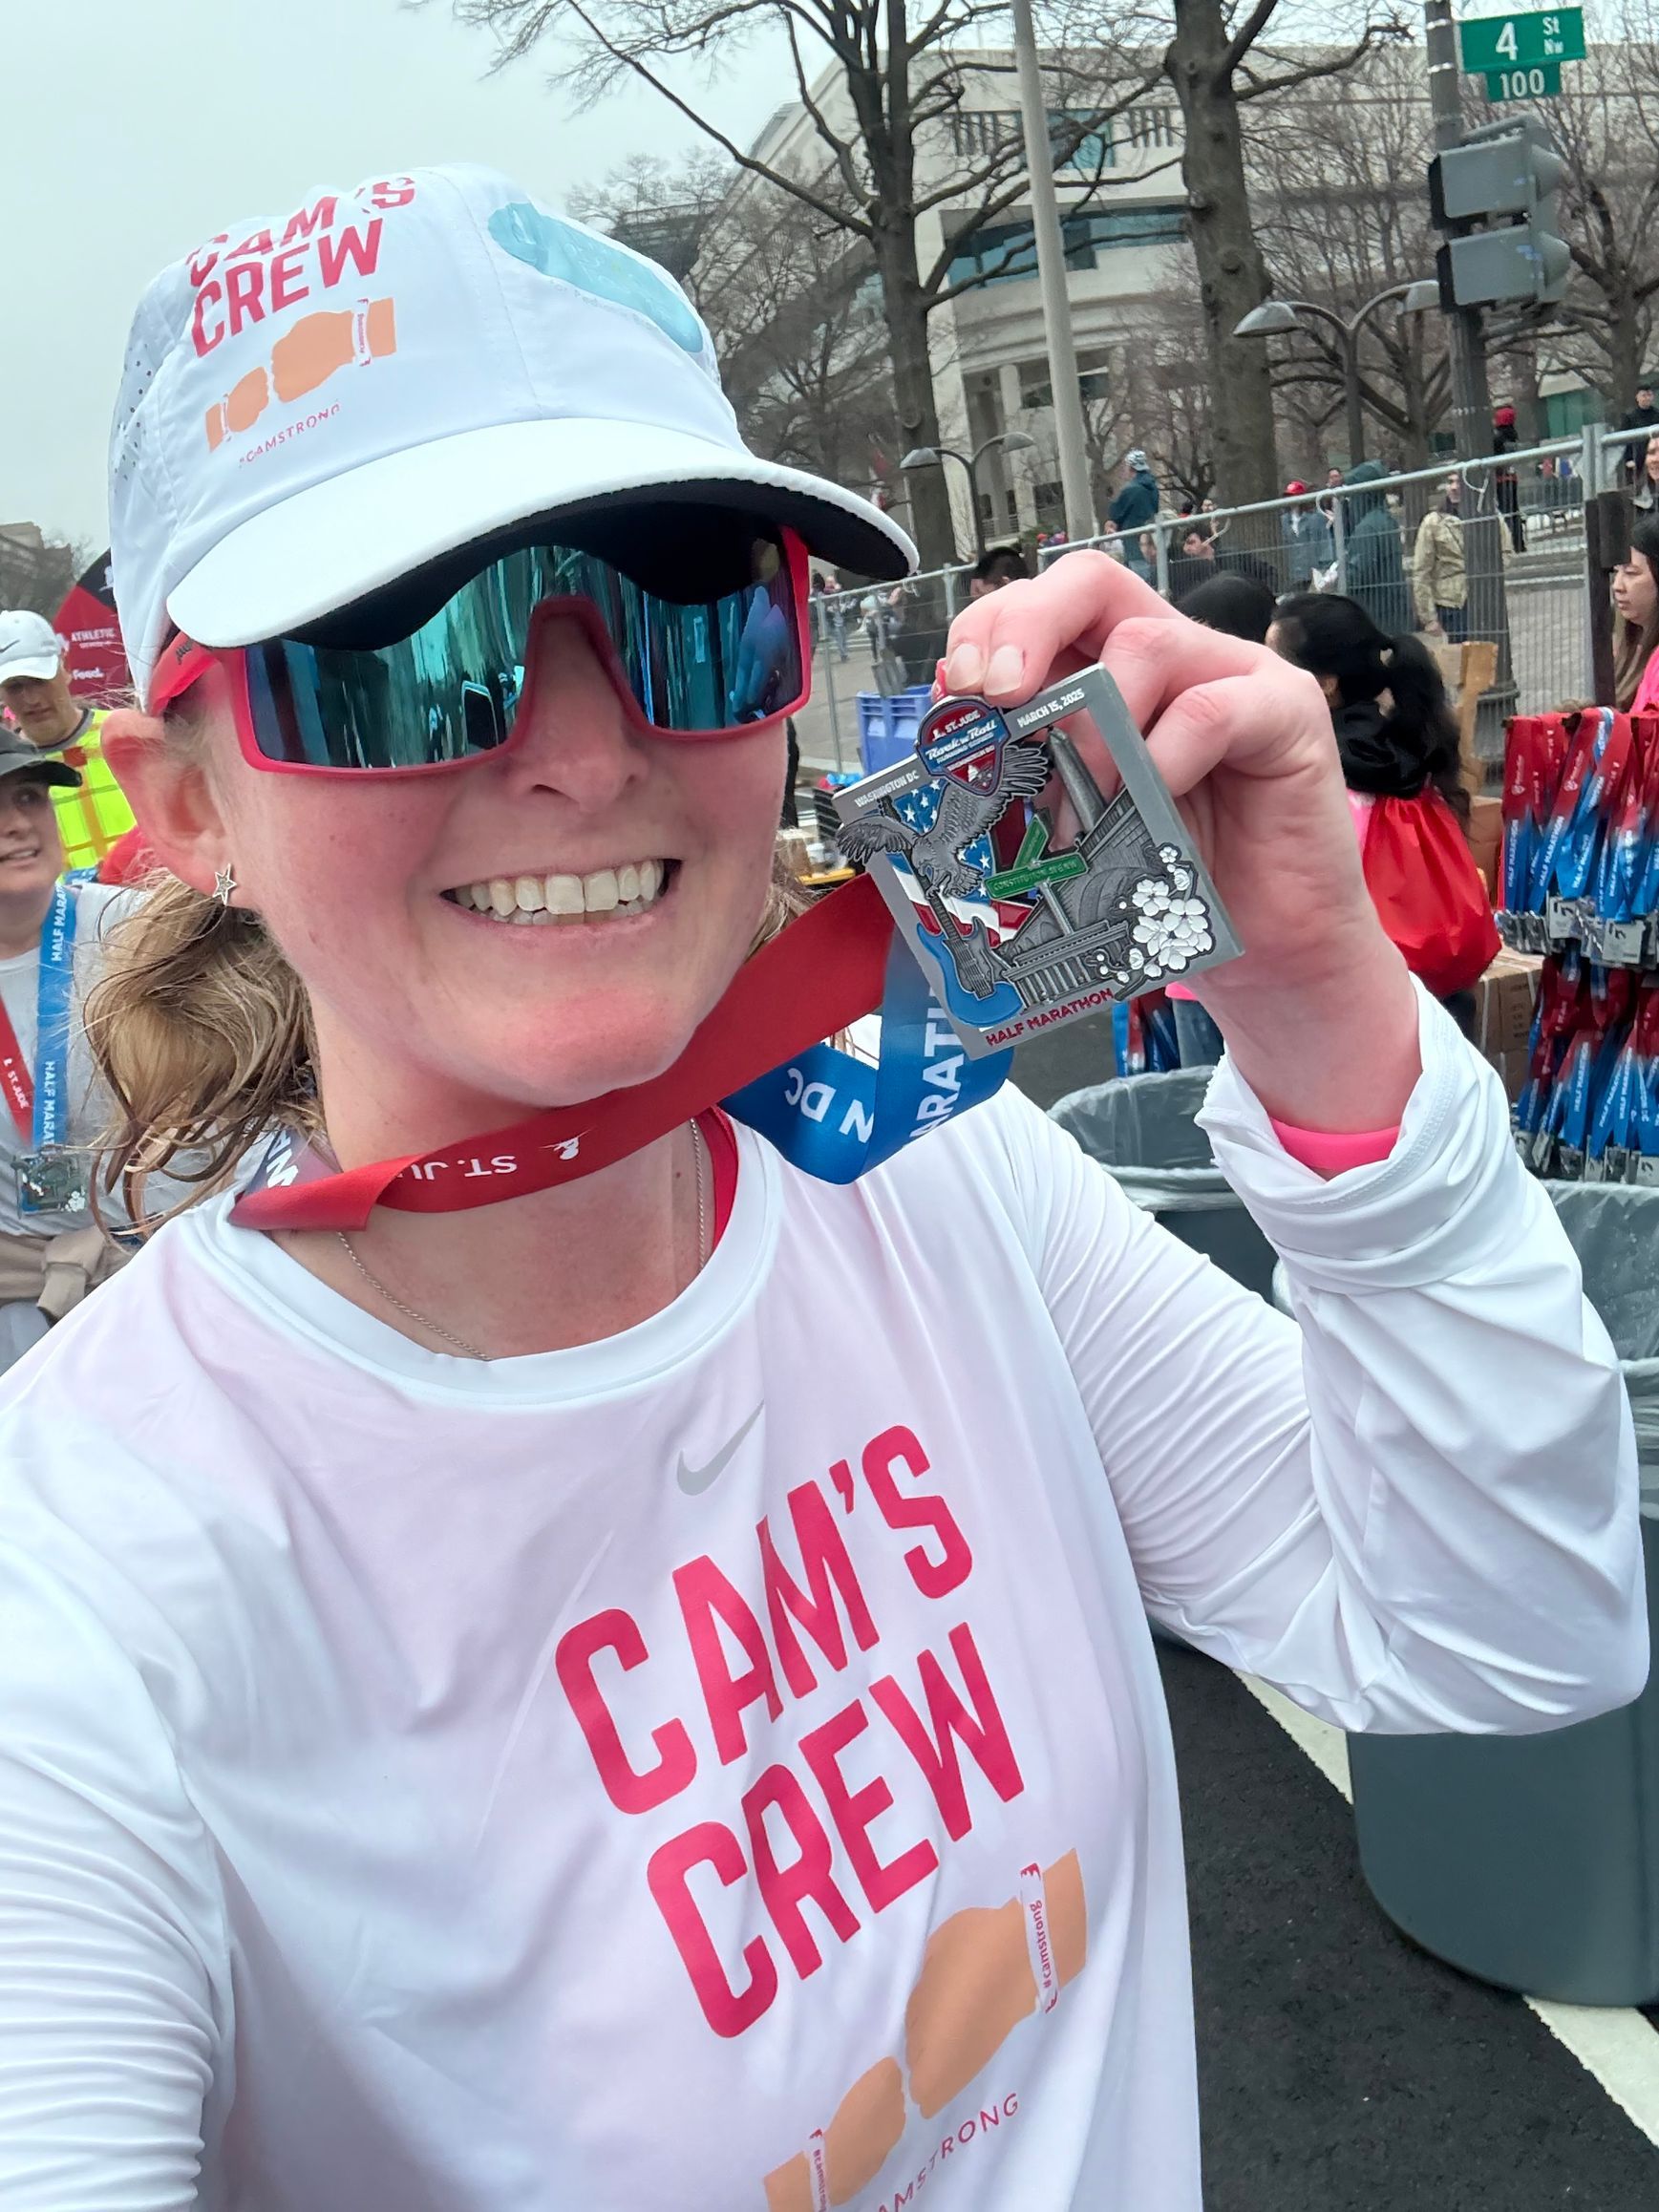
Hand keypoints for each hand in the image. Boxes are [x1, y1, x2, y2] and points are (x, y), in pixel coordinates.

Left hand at [940, 553, 1420, 1130]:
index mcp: (1116, 672)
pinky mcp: (1288, 715)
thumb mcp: (1079, 822)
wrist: (1268, 949)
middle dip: (1024, 626)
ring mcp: (1236, 675)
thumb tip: (958, 734)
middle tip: (995, 694)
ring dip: (1090, 731)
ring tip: (1076, 814)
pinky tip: (1149, 807)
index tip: (957, 690)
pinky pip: (1211, 709)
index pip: (1047, 605)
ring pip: (1145, 645)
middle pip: (1092, 582)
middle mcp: (1175, 656)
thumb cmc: (1172, 884)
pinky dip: (1162, 758)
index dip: (992, 629)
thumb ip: (1030, 769)